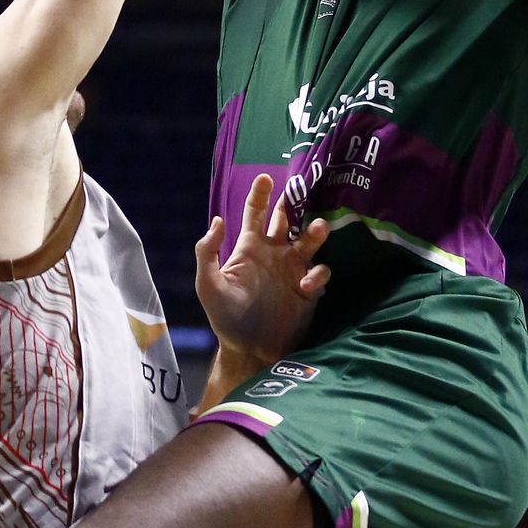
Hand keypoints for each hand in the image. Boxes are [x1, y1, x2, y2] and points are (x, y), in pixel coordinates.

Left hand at [195, 174, 328, 368]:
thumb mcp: (207, 285)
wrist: (250, 350)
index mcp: (250, 247)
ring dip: (315, 231)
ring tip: (317, 228)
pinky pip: (320, 272)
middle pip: (288, 219)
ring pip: (310, 240)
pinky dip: (317, 275)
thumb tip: (217, 220)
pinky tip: (304, 286)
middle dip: (296, 204)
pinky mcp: (310, 289)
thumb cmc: (224, 317)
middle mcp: (275, 252)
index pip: (256, 213)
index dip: (260, 194)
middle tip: (303, 190)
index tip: (265, 177)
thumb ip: (207, 253)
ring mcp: (294, 269)